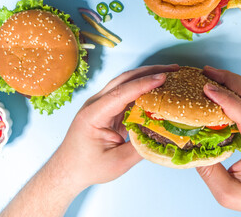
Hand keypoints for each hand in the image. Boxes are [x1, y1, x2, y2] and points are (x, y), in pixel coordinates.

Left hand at [55, 64, 179, 188]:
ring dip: (147, 77)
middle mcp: (96, 104)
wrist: (68, 170)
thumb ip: (141, 147)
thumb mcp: (117, 162)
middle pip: (124, 80)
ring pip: (125, 83)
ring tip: (169, 75)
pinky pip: (126, 94)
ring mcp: (100, 105)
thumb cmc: (88, 167)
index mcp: (94, 115)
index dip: (144, 84)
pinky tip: (157, 90)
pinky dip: (143, 90)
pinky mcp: (107, 109)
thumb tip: (165, 135)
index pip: (121, 93)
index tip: (164, 78)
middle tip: (172, 70)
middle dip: (149, 72)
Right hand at [196, 66, 240, 216]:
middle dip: (230, 79)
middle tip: (207, 73)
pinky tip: (225, 92)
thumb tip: (189, 146)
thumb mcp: (228, 193)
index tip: (208, 88)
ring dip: (235, 82)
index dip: (227, 98)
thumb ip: (208, 171)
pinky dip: (240, 92)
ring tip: (214, 77)